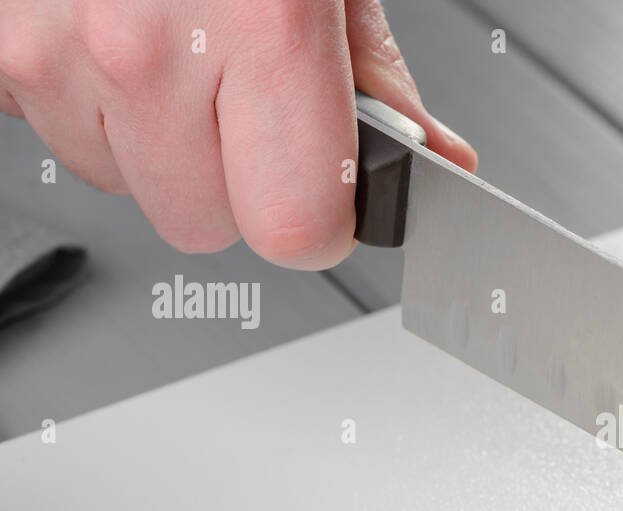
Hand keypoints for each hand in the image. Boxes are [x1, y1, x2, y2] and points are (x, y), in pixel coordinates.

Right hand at [0, 0, 475, 268]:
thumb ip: (376, 76)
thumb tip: (428, 158)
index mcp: (258, 27)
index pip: (294, 229)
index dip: (316, 221)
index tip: (324, 200)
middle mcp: (143, 47)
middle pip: (205, 224)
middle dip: (236, 181)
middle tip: (244, 97)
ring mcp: (52, 47)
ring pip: (126, 185)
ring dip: (159, 141)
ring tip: (175, 42)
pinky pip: (57, 133)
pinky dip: (92, 104)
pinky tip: (115, 32)